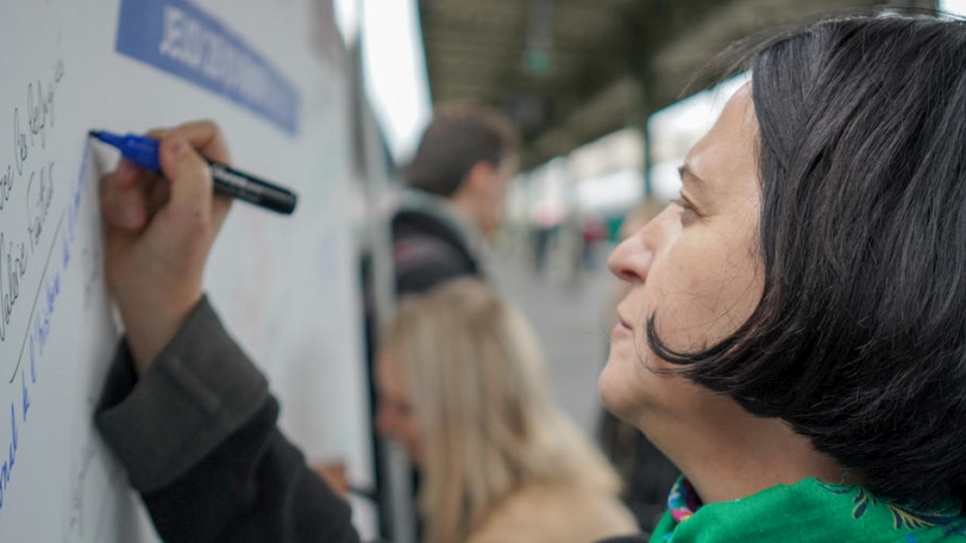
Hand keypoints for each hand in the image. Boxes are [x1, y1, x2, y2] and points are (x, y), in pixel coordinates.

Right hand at [100, 120, 231, 373]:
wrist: (147, 297)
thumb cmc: (175, 262)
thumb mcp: (190, 218)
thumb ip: (190, 175)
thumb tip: (171, 142)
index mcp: (217, 181)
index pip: (205, 134)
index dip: (180, 135)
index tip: (161, 155)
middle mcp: (190, 180)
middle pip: (161, 141)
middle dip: (141, 163)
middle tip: (130, 182)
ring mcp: (161, 189)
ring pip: (133, 161)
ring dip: (126, 188)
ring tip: (133, 221)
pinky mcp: (133, 198)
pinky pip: (115, 179)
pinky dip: (114, 199)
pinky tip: (124, 225)